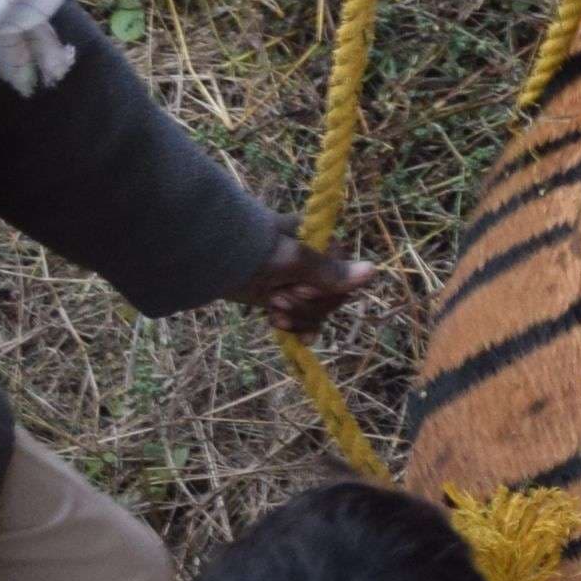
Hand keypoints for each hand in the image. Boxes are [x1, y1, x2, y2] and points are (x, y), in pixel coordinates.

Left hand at [243, 232, 375, 336]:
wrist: (207, 257)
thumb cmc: (251, 251)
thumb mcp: (292, 261)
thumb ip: (330, 271)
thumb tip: (373, 271)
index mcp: (320, 245)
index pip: (344, 279)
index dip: (324, 292)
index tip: (300, 288)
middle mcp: (313, 262)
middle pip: (332, 299)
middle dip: (307, 307)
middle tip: (279, 298)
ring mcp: (296, 281)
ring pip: (317, 312)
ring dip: (298, 317)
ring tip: (274, 309)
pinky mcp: (281, 296)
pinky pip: (302, 320)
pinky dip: (298, 329)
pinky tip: (292, 335)